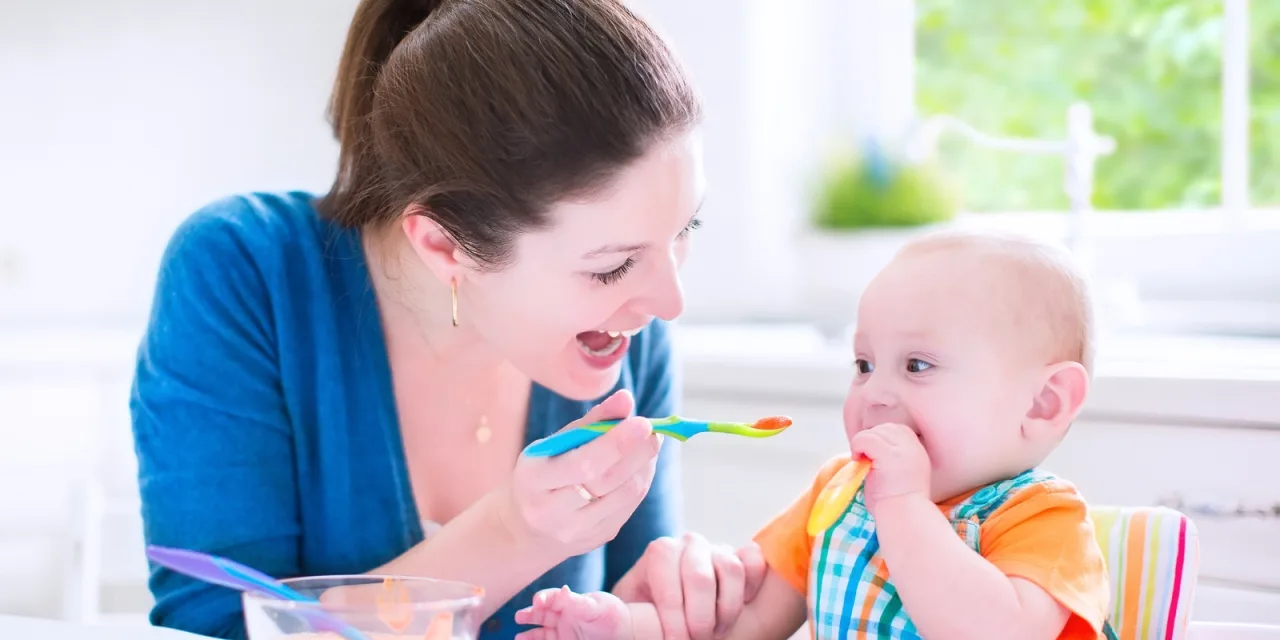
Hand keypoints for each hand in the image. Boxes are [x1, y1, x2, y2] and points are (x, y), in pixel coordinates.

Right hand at [501, 389, 662, 559]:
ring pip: (625, 495)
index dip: (617, 443)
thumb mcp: (553, 445)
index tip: (643, 423)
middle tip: (653, 430)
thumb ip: (590, 422)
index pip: (584, 464)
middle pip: (608, 480)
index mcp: (535, 480)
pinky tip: (640, 466)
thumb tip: (626, 399)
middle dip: (637, 452)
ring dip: (644, 466)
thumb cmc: (543, 474)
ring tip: (648, 445)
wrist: (526, 529)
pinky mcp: (597, 538)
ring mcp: (576, 530)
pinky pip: (629, 507)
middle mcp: (552, 511)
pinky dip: (641, 481)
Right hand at [514, 586, 631, 639]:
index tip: (537, 601)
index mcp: (569, 601)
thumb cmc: (610, 614)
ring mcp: (562, 631)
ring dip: (529, 635)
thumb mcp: (597, 606)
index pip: (551, 597)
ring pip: (540, 632)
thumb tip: (563, 590)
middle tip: (519, 616)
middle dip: (529, 614)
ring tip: (518, 638)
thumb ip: (579, 601)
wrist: (623, 632)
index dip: (543, 598)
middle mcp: (562, 615)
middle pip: (541, 614)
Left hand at [612, 533, 766, 639]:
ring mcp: (716, 549)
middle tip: (701, 638)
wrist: (679, 620)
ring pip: (730, 568)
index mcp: (657, 555)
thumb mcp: (625, 618)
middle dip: (701, 615)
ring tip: (718, 629)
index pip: (666, 569)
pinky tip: (739, 608)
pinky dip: (750, 588)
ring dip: (727, 608)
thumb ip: (603, 613)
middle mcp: (686, 545)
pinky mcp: (741, 557)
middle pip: (699, 573)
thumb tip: (568, 603)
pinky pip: (752, 562)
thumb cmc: (650, 621)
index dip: (674, 611)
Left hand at [848, 422, 930, 514]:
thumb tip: (872, 451)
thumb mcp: (902, 476)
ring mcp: (902, 449)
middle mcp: (913, 447)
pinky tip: (858, 461)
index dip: (882, 440)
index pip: (898, 430)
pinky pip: (865, 438)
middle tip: (866, 461)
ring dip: (863, 445)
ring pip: (874, 432)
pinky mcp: (888, 453)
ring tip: (862, 463)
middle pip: (886, 428)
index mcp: (918, 452)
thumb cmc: (898, 505)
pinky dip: (857, 446)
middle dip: (872, 441)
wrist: (903, 517)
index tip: (875, 458)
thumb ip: (893, 459)